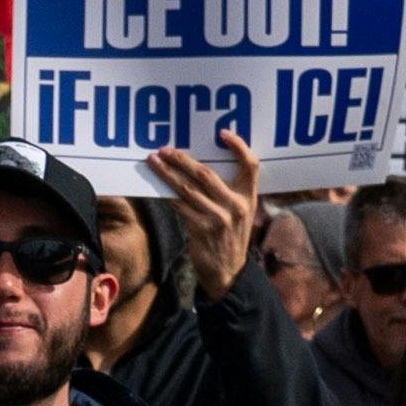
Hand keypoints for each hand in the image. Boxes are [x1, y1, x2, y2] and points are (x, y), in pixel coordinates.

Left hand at [141, 133, 267, 293]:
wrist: (228, 272)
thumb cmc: (230, 237)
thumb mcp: (240, 213)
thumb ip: (229, 192)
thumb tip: (199, 168)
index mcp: (249, 196)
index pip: (251, 164)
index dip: (239, 146)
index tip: (223, 134)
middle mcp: (237, 205)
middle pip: (207, 173)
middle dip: (182, 159)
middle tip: (165, 150)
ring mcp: (219, 217)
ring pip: (188, 188)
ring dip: (167, 174)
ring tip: (154, 162)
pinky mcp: (202, 229)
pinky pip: (180, 206)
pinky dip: (167, 195)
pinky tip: (156, 187)